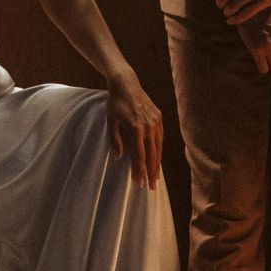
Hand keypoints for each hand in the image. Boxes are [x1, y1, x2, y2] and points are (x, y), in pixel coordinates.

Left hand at [106, 75, 162, 189]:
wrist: (126, 84)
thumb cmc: (115, 103)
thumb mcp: (111, 122)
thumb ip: (115, 140)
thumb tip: (120, 157)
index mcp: (136, 128)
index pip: (140, 156)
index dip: (140, 171)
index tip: (140, 183)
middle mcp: (148, 126)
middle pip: (152, 155)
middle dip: (152, 173)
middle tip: (151, 187)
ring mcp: (155, 121)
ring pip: (158, 147)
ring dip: (157, 163)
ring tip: (156, 177)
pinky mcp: (158, 117)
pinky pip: (160, 138)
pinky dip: (159, 150)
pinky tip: (157, 158)